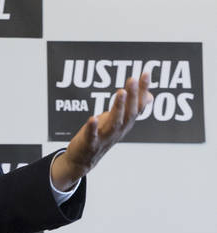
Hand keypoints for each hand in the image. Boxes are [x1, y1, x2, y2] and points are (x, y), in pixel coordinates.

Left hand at [50, 73, 153, 190]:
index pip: (138, 105)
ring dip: (118, 107)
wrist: (83, 160)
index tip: (146, 72)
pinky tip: (93, 118)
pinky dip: (93, 127)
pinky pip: (92, 135)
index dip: (143, 90)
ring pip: (115, 122)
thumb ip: (132, 108)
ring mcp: (105, 137)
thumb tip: (150, 96)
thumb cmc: (102, 136)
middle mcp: (119, 130)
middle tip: (133, 78)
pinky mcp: (90, 143)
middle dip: (132, 96)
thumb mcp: (119, 121)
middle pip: (129, 112)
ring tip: (121, 92)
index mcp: (126, 123)